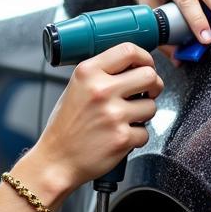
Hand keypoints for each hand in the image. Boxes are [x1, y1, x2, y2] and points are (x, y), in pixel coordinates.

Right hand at [22, 43, 162, 196]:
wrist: (56, 160)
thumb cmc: (65, 127)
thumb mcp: (75, 88)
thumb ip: (101, 74)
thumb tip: (133, 66)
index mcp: (88, 73)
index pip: (128, 50)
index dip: (145, 57)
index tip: (146, 65)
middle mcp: (101, 90)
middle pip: (149, 75)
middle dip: (153, 85)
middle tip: (146, 93)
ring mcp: (113, 114)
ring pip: (151, 106)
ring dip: (143, 114)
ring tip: (125, 120)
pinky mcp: (122, 137)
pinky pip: (145, 132)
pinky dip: (136, 137)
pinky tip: (119, 136)